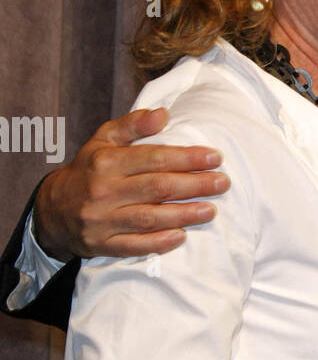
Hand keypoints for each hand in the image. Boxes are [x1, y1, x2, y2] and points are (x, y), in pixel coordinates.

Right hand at [32, 107, 228, 260]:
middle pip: (157, 187)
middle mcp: (104, 191)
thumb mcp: (102, 141)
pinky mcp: (102, 245)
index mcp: (106, 162)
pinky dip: (160, 242)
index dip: (187, 158)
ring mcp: (102, 220)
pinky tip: (182, 235)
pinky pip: (135, 246)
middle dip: (195, 185)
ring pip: (150, 218)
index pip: (154, 158)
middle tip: (222, 183)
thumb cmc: (87, 171)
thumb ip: (132, 125)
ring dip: (184, 214)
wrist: (53, 211)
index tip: (215, 157)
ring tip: (211, 210)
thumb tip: (163, 113)